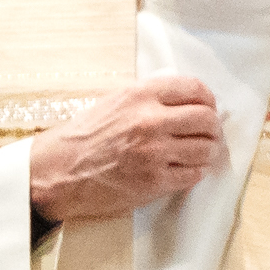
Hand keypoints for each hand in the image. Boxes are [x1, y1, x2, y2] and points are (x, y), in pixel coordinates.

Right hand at [28, 72, 221, 221]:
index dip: (208, 99)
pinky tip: (185, 170)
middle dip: (212, 127)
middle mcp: (151, 121)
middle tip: (210, 133)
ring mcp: (155, 153)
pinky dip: (194, 172)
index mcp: (140, 95)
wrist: (57, 172)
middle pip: (206, 119)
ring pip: (205, 149)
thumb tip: (183, 100)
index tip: (208, 107)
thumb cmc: (81, 137)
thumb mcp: (113, 102)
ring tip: (201, 153)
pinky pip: (192, 175)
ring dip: (208, 151)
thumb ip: (147, 98)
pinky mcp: (154, 182)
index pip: (194, 88)